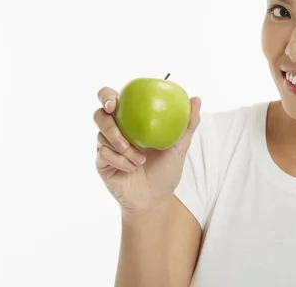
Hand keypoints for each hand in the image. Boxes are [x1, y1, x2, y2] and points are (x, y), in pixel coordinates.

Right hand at [94, 86, 201, 216]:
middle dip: (106, 117)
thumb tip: (196, 98)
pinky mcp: (101, 163)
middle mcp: (115, 131)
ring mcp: (106, 147)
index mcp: (130, 121)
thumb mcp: (180, 147)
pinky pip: (104, 154)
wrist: (155, 199)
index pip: (112, 100)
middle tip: (115, 123)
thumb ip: (187, 123)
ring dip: (121, 145)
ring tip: (139, 158)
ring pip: (102, 135)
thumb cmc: (166, 170)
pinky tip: (132, 167)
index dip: (107, 96)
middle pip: (99, 115)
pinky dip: (120, 160)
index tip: (115, 101)